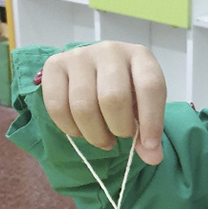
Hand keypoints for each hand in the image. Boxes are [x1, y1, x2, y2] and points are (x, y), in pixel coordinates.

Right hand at [41, 41, 166, 164]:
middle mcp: (110, 50)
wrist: (96, 69)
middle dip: (118, 128)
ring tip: (102, 139)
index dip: (151, 121)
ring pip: (83, 106)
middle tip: (119, 137)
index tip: (150, 147)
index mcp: (140, 56)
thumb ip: (149, 132)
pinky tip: (80, 132)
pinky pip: (57, 106)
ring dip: (94, 134)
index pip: (150, 87)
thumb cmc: (126, 89)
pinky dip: (70, 128)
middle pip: (113, 98)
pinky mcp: (54, 65)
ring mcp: (79, 56)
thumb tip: (153, 158)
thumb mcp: (143, 106)